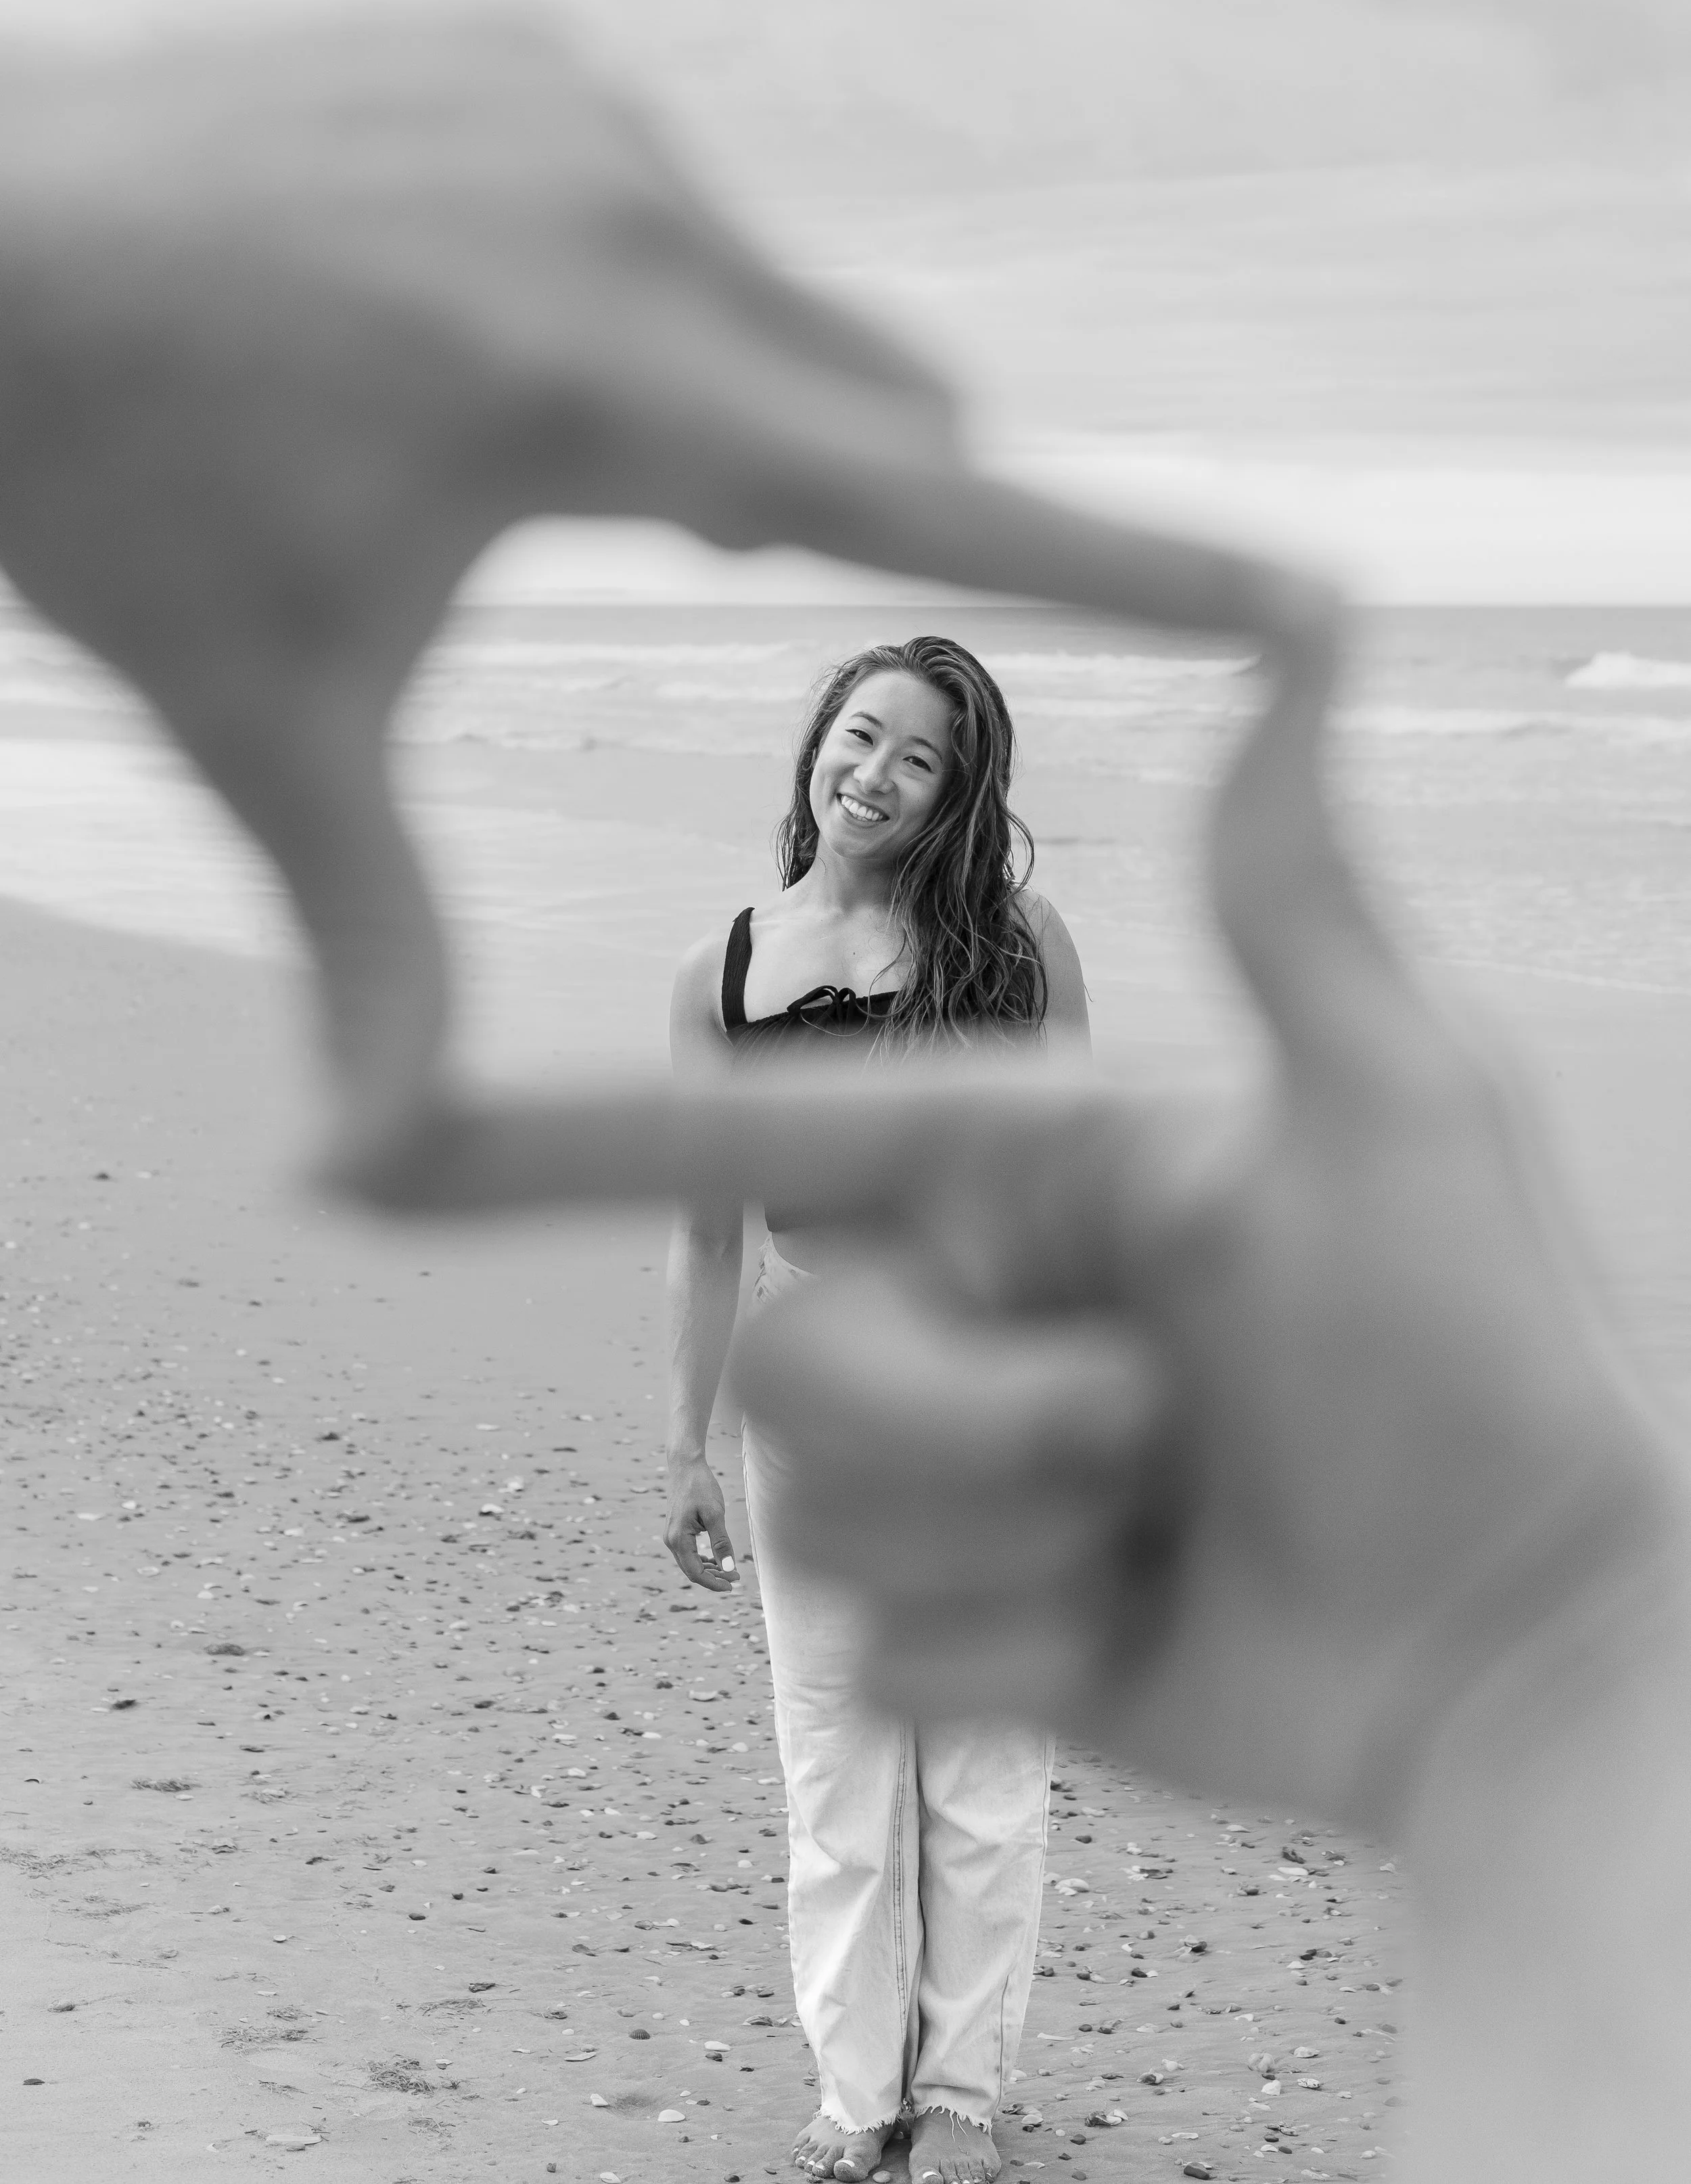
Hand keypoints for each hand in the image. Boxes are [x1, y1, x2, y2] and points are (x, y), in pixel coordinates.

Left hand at [0, 8, 1320, 1185]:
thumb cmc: (107, 487)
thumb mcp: (270, 729)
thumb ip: (375, 948)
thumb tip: (378, 1168)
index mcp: (598, 392)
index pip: (927, 508)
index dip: (1137, 575)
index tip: (1306, 600)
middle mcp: (630, 218)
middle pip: (875, 406)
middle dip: (838, 500)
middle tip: (667, 543)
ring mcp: (581, 106)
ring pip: (769, 305)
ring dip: (705, 398)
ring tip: (497, 432)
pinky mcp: (530, 52)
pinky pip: (667, 206)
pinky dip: (626, 288)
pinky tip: (449, 325)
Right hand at [415, 615, 1684, 1849]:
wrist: (1530, 1658)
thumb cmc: (1495, 1368)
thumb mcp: (1400, 1106)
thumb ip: (1293, 896)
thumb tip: (1303, 633)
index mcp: (1024, 1175)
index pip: (758, 1140)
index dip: (561, 1147)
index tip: (372, 1150)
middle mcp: (970, 1311)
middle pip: (786, 1362)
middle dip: (964, 1416)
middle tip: (1150, 1427)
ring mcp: (964, 1486)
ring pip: (818, 1525)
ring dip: (1013, 1545)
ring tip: (1165, 1525)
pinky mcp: (972, 1638)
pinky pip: (882, 1668)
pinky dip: (1026, 1664)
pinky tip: (1147, 1631)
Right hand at [664, 1454, 739, 1593]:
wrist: (685, 1466)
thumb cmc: (700, 1487)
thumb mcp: (715, 1514)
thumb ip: (721, 1543)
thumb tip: (728, 1568)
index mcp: (678, 1539)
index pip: (695, 1573)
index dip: (714, 1583)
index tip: (732, 1585)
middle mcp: (671, 1541)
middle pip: (691, 1570)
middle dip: (714, 1577)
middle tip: (735, 1577)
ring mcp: (671, 1536)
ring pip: (689, 1563)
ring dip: (709, 1569)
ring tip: (729, 1570)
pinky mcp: (675, 1530)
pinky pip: (687, 1552)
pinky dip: (701, 1559)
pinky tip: (715, 1559)